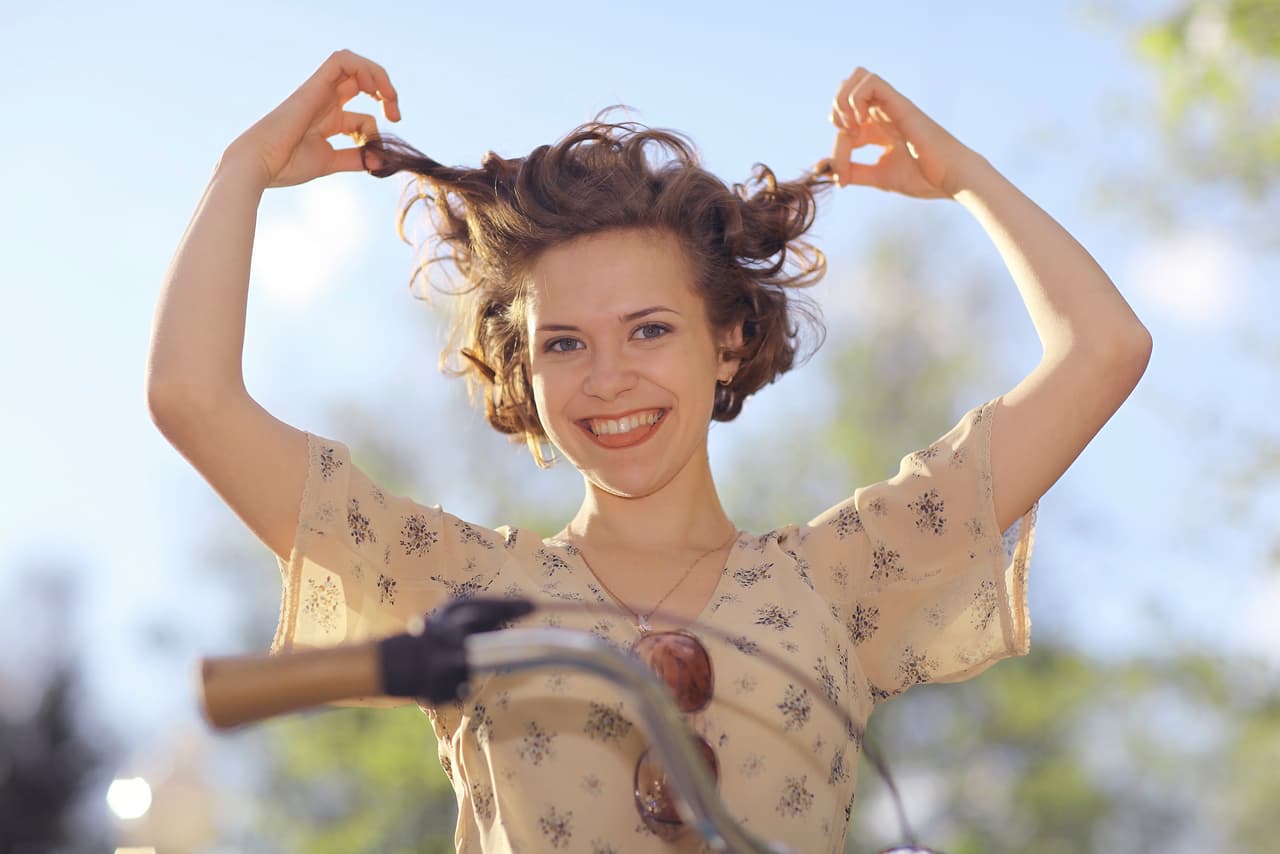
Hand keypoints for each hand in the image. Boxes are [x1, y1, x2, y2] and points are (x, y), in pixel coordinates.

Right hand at [225, 50, 399, 188]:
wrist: (260, 164)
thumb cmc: (287, 164)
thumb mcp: (330, 162)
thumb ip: (354, 159)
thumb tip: (380, 162)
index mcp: (329, 120)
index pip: (364, 115)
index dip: (379, 130)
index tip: (379, 149)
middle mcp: (325, 101)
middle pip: (362, 80)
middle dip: (387, 93)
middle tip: (396, 115)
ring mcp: (320, 91)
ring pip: (353, 64)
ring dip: (378, 76)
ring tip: (388, 98)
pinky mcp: (314, 85)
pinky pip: (341, 60)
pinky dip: (362, 68)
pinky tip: (372, 90)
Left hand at [818, 68, 979, 198]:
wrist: (950, 178)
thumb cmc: (922, 178)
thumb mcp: (878, 176)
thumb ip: (854, 171)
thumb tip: (827, 171)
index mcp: (878, 129)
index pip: (844, 123)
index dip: (835, 148)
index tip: (842, 176)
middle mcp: (883, 112)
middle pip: (847, 88)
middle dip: (835, 110)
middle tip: (845, 137)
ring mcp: (891, 105)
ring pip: (856, 76)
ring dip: (843, 100)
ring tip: (851, 127)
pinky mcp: (900, 103)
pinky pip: (870, 81)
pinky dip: (855, 99)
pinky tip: (861, 123)